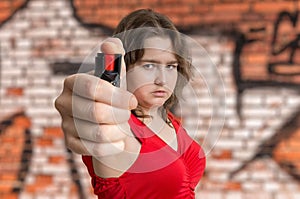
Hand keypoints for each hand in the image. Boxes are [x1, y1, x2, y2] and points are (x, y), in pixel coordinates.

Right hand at [55, 38, 137, 156]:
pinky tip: (119, 141)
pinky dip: (112, 146)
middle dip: (120, 115)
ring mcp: (65, 124)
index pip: (91, 87)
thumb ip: (115, 58)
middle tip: (128, 115)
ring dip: (118, 131)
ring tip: (124, 128)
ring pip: (96, 132)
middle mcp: (64, 102)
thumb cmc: (113, 96)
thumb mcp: (116, 77)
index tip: (132, 102)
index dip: (116, 96)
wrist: (109, 122)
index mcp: (73, 82)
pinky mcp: (71, 143)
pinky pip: (92, 149)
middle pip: (95, 112)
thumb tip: (110, 44)